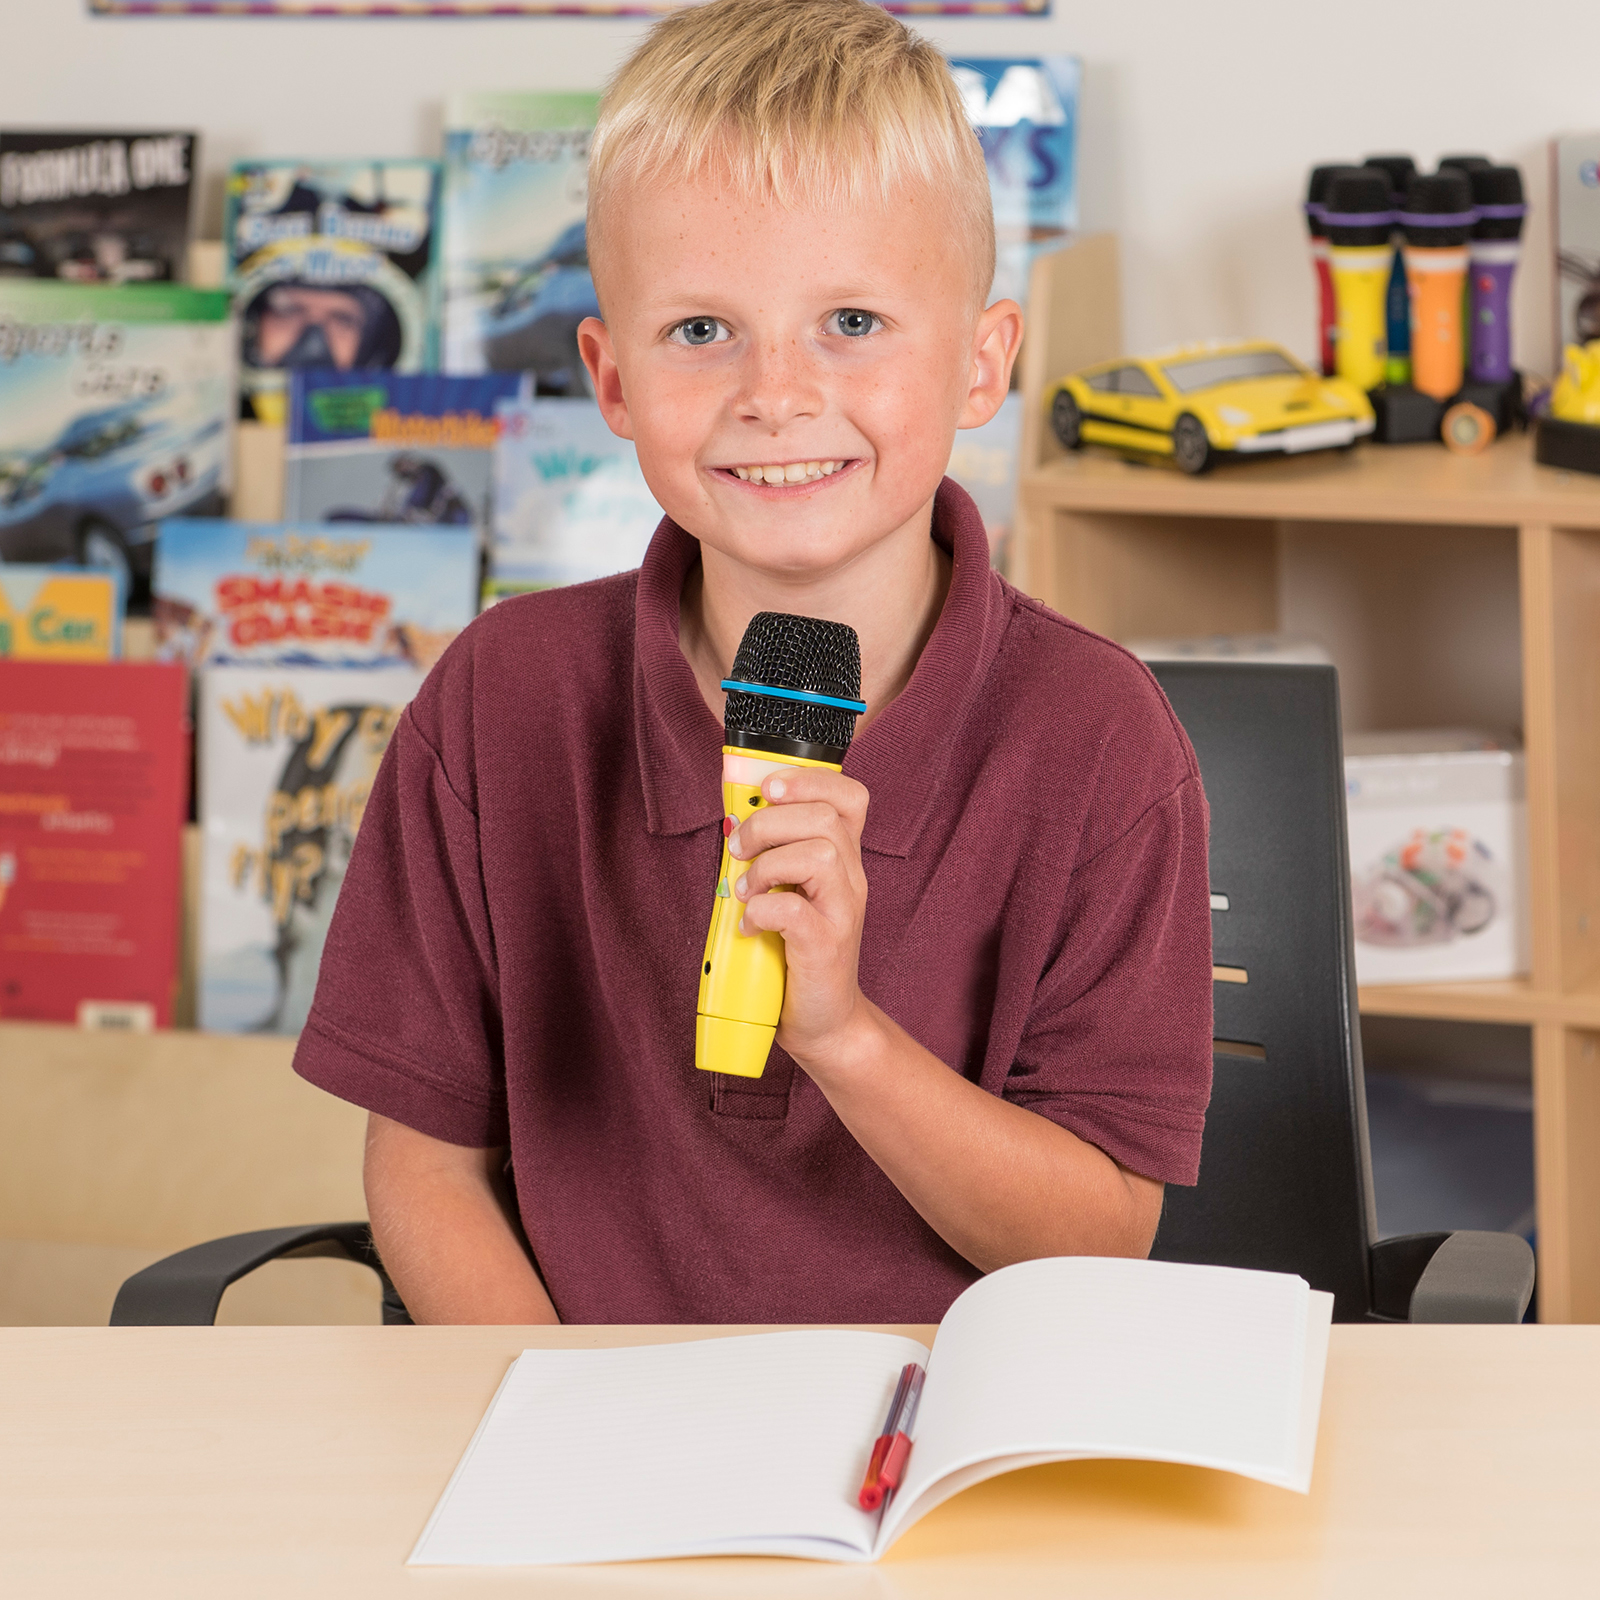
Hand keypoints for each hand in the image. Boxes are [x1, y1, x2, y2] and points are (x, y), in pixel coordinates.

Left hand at [727, 765, 870, 1073]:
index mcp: (843, 860)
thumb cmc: (796, 955)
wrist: (823, 1022)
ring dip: (767, 865)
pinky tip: (751, 924)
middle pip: (826, 818)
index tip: (769, 789)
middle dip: (770, 822)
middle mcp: (851, 880)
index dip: (809, 780)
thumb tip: (734, 822)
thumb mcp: (788, 894)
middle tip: (739, 848)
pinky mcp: (827, 946)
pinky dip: (762, 909)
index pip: (849, 797)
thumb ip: (772, 857)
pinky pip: (795, 909)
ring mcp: (844, 912)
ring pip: (819, 853)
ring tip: (745, 889)